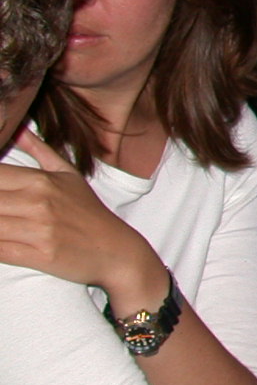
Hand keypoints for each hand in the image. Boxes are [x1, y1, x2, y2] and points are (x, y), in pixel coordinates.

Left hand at [0, 131, 167, 304]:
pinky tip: (0, 238)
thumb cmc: (89, 213)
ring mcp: (38, 230)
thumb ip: (39, 150)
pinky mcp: (38, 256)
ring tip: (0, 218)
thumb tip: (17, 128)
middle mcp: (38, 203)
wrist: (117, 251)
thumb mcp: (69, 175)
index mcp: (40, 181)